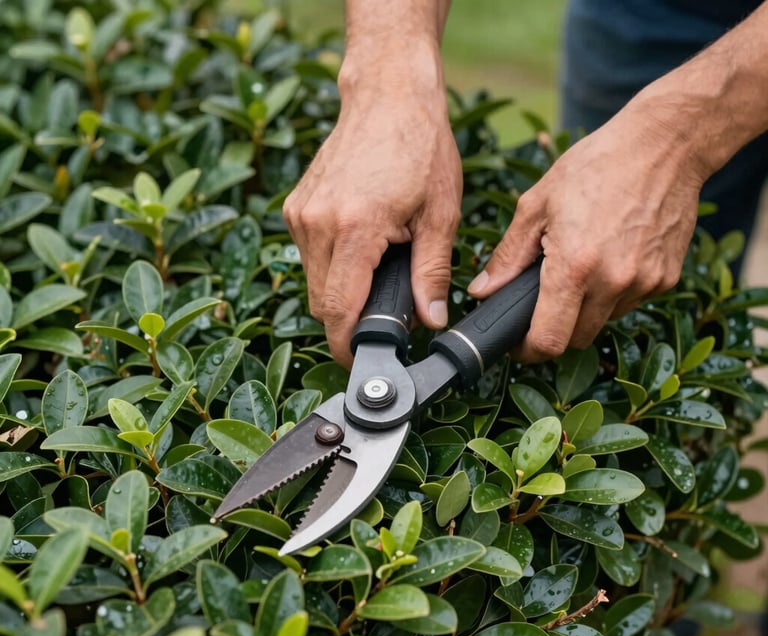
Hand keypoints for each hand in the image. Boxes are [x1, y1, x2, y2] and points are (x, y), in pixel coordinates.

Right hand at [283, 83, 461, 366]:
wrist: (388, 95)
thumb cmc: (421, 148)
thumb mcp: (440, 215)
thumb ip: (432, 273)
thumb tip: (431, 320)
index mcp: (356, 228)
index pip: (338, 309)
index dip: (346, 344)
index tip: (360, 359)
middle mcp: (318, 223)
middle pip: (320, 303)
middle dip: (347, 321)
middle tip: (383, 317)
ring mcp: (301, 214)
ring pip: (311, 283)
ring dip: (339, 293)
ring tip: (376, 273)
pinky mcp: (295, 207)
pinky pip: (308, 258)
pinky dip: (331, 267)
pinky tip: (360, 249)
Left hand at [468, 106, 705, 361]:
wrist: (666, 143)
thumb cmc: (596, 165)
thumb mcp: (537, 205)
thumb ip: (508, 257)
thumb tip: (482, 291)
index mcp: (574, 267)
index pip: (549, 341)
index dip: (529, 351)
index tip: (519, 344)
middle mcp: (612, 282)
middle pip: (576, 339)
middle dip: (556, 329)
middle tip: (545, 303)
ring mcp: (644, 283)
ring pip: (604, 322)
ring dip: (587, 309)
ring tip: (582, 266)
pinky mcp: (666, 279)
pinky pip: (630, 302)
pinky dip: (615, 292)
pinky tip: (611, 256)